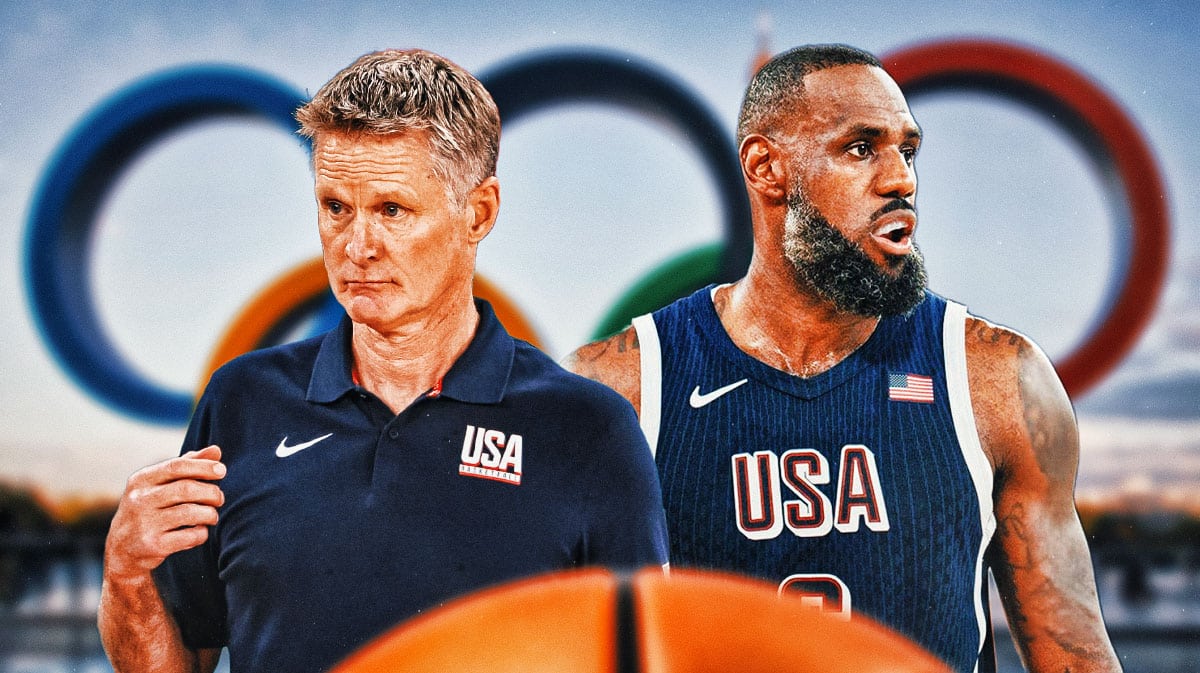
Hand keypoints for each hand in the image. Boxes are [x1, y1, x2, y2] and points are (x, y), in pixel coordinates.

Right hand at [104, 445, 225, 580]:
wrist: (121, 550)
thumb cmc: (148, 509)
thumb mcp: (158, 485)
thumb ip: (186, 466)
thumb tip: (216, 450)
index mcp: (141, 480)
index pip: (176, 466)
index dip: (203, 466)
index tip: (222, 470)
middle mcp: (139, 500)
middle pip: (186, 489)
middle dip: (211, 492)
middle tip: (219, 498)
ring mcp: (145, 524)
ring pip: (190, 513)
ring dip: (210, 514)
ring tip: (212, 515)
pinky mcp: (153, 545)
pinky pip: (190, 536)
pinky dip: (202, 533)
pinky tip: (200, 531)